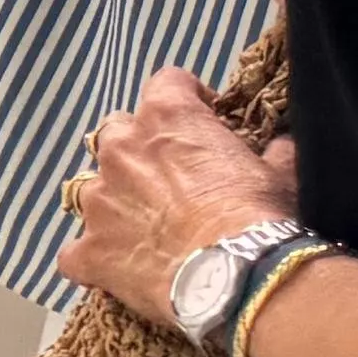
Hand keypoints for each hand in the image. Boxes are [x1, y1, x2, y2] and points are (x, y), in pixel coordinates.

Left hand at [55, 69, 293, 314]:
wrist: (235, 273)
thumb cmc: (259, 214)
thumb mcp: (279, 175)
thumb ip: (273, 152)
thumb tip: (281, 144)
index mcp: (167, 118)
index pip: (167, 83)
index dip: (186, 98)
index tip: (203, 116)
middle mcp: (120, 150)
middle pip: (115, 132)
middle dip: (136, 148)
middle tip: (167, 176)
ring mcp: (97, 200)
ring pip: (89, 189)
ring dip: (112, 201)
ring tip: (142, 226)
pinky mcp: (88, 249)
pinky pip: (76, 253)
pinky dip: (92, 258)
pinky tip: (113, 270)